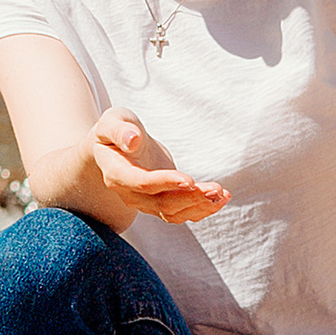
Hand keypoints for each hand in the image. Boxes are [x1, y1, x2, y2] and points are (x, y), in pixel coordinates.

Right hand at [89, 107, 228, 224]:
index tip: (189, 180)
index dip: (165, 183)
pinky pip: (181, 213)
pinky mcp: (160, 202)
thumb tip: (133, 140)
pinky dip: (202, 209)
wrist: (117, 147)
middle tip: (216, 188)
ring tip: (222, 194)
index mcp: (116, 173)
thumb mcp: (113, 121)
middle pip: (162, 203)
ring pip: (173, 213)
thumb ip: (120, 130)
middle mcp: (129, 194)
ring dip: (200, 206)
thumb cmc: (116, 130)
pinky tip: (220, 199)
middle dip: (191, 197)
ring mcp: (145, 202)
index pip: (141, 183)